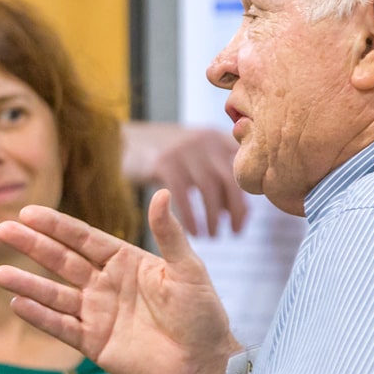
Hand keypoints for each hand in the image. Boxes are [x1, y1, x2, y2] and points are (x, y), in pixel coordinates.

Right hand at [0, 190, 240, 373]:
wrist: (203, 365)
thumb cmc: (202, 315)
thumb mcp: (189, 270)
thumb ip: (170, 235)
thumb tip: (163, 193)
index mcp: (126, 262)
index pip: (84, 238)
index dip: (56, 226)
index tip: (28, 213)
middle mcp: (105, 284)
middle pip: (61, 261)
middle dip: (32, 246)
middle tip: (2, 230)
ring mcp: (97, 314)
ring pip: (55, 295)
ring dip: (27, 284)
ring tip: (0, 274)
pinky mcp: (94, 343)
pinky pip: (61, 327)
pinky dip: (40, 317)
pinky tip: (18, 305)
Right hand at [121, 123, 247, 236]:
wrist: (125, 141)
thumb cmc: (166, 158)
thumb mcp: (196, 157)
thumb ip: (217, 177)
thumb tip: (238, 211)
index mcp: (217, 138)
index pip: (243, 168)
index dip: (248, 195)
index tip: (244, 220)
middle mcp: (204, 140)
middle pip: (230, 178)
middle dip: (236, 209)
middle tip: (235, 232)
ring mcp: (183, 150)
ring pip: (209, 188)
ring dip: (213, 217)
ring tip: (213, 236)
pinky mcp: (163, 163)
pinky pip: (184, 195)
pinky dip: (191, 217)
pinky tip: (194, 232)